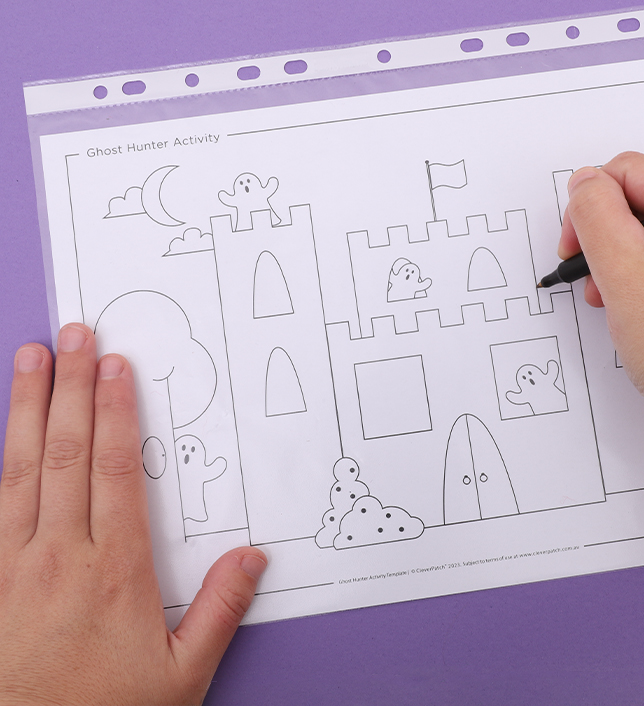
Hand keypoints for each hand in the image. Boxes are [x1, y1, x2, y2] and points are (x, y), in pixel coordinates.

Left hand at [0, 324, 266, 704]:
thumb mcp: (182, 677)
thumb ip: (220, 611)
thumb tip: (253, 556)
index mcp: (114, 572)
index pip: (113, 471)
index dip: (113, 412)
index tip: (114, 368)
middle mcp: (60, 557)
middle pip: (65, 454)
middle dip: (69, 387)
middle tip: (73, 336)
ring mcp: (13, 568)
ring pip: (20, 471)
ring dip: (26, 409)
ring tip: (30, 359)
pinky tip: (4, 432)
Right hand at [559, 152, 643, 445]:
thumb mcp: (622, 273)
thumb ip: (594, 215)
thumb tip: (584, 181)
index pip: (637, 171)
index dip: (592, 201)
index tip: (573, 241)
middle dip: (606, 233)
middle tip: (587, 272)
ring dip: (621, 256)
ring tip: (607, 295)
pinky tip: (629, 302)